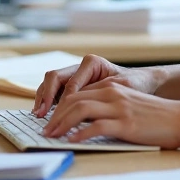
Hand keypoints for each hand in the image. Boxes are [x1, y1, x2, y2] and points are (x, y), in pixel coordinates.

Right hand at [33, 54, 161, 116]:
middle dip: (45, 96)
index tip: (59, 116)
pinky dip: (47, 102)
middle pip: (54, 77)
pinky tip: (44, 115)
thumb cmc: (134, 83)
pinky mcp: (72, 86)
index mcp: (91, 63)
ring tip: (38, 115)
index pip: (71, 82)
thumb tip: (82, 106)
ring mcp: (74, 76)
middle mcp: (80, 67)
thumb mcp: (122, 88)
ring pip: (50, 83)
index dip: (63, 100)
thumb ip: (101, 94)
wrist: (141, 83)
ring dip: (43, 98)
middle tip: (41, 114)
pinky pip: (54, 91)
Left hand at [42, 83, 179, 148]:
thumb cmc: (158, 117)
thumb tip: (87, 122)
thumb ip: (112, 108)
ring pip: (80, 111)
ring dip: (61, 124)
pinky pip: (95, 127)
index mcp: (113, 89)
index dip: (60, 107)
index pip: (78, 94)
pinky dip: (79, 134)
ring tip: (52, 136)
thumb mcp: (131, 105)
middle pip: (74, 100)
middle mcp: (113, 94)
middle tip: (45, 130)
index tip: (50, 120)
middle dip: (55, 116)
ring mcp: (119, 108)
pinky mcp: (126, 124)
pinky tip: (71, 141)